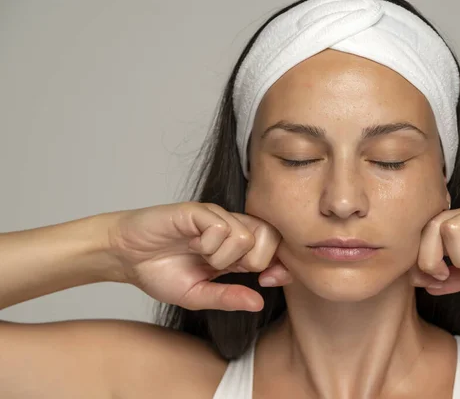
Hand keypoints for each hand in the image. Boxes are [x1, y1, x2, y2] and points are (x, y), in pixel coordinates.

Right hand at [107, 202, 291, 311]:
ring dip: (223, 256)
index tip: (266, 281)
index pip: (275, 249)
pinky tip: (193, 245)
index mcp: (236, 250)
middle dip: (253, 262)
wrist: (126, 257)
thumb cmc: (160, 272)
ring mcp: (216, 218)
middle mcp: (230, 229)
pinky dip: (209, 244)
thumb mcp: (198, 295)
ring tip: (202, 257)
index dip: (279, 266)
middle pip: (270, 237)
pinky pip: (221, 226)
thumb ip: (228, 297)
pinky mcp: (198, 211)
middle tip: (225, 269)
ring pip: (246, 235)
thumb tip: (259, 303)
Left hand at [410, 186, 459, 294]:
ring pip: (445, 230)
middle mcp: (459, 220)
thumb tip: (427, 289)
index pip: (418, 245)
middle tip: (448, 272)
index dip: (419, 267)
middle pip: (424, 235)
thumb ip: (458, 279)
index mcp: (452, 234)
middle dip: (431, 262)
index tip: (437, 280)